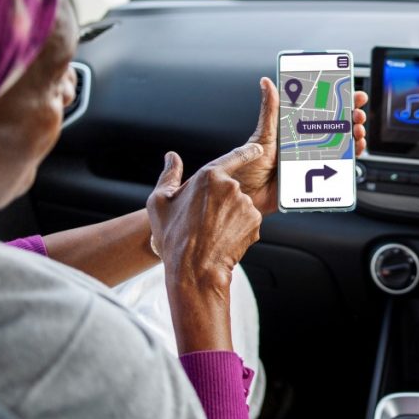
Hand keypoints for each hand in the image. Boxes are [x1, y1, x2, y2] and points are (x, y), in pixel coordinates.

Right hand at [146, 147, 263, 291]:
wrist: (193, 268)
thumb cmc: (173, 236)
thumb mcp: (159, 202)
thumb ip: (169, 175)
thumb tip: (171, 157)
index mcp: (209, 176)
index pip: (236, 157)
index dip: (248, 153)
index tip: (258, 150)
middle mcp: (232, 187)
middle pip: (231, 189)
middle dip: (221, 201)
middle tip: (204, 220)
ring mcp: (246, 205)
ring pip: (240, 206)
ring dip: (230, 215)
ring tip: (211, 231)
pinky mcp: (255, 222)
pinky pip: (248, 221)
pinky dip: (239, 228)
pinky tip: (223, 238)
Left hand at [231, 77, 367, 214]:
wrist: (248, 197)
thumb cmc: (249, 167)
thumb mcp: (262, 136)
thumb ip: (270, 111)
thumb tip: (266, 82)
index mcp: (294, 129)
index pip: (321, 110)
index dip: (339, 100)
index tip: (351, 92)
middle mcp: (306, 142)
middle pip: (336, 126)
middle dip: (351, 117)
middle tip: (357, 114)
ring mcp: (312, 159)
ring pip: (341, 144)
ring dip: (354, 136)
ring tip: (357, 131)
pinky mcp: (316, 177)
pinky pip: (338, 167)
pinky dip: (350, 158)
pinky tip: (355, 151)